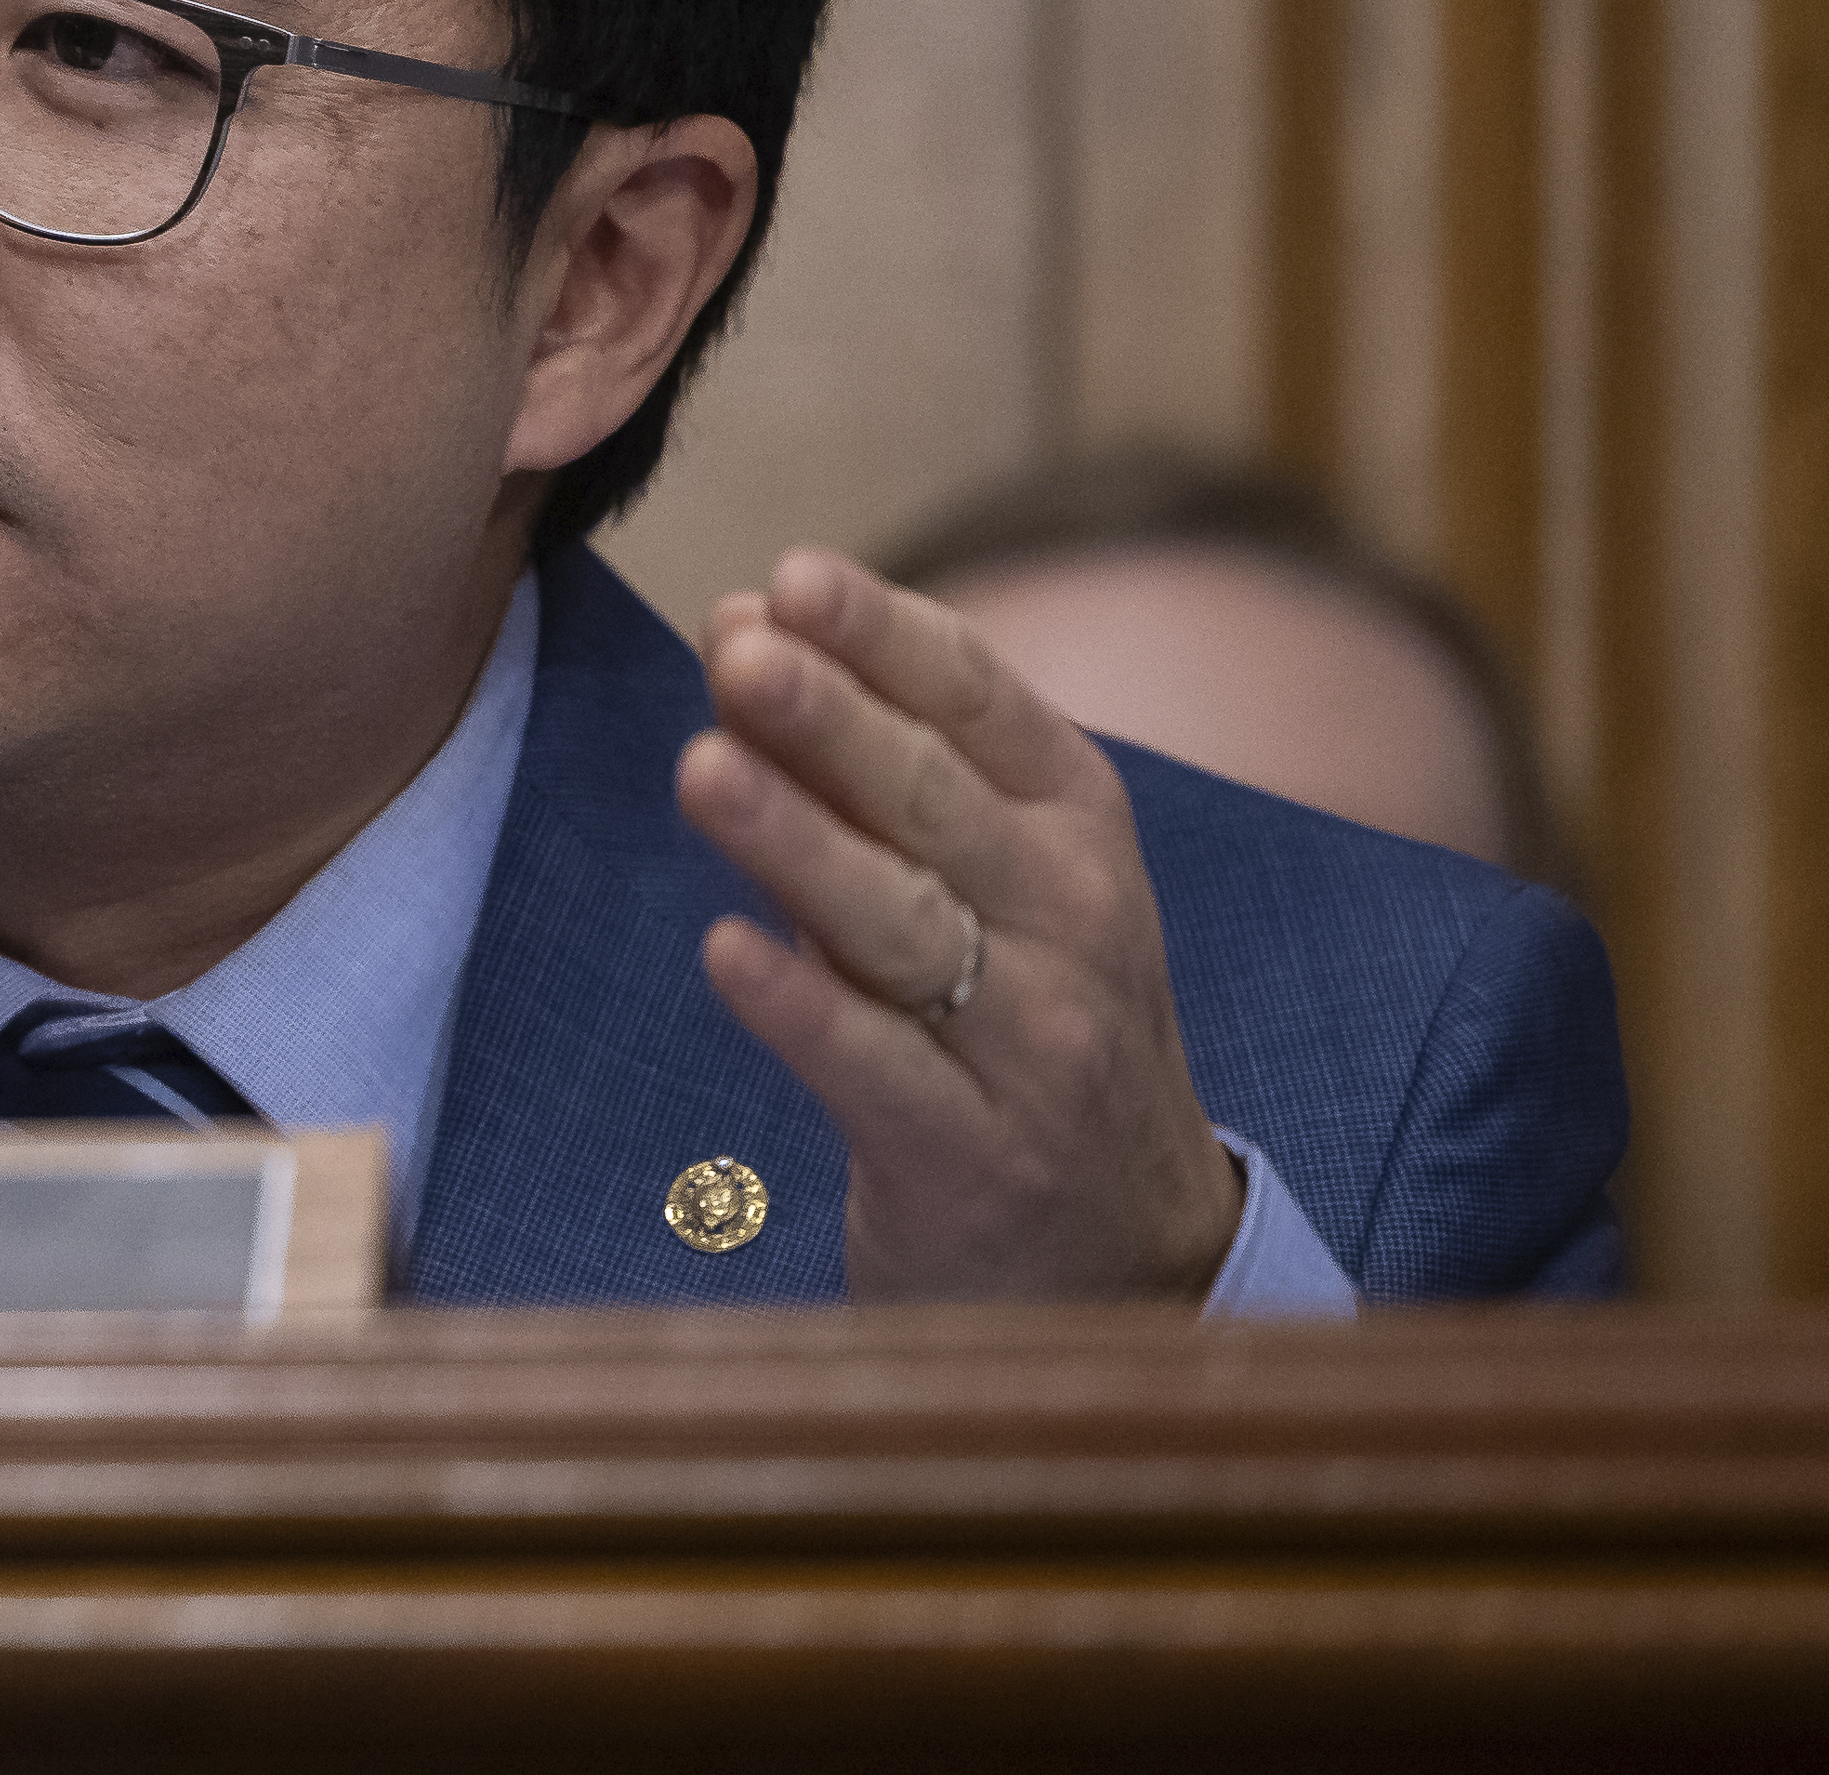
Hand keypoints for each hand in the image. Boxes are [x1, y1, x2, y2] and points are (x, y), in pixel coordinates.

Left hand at [676, 548, 1241, 1299]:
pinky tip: (729, 951)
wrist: (1125, 1253)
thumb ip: (862, 758)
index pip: (982, 704)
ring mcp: (1034, 1045)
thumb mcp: (982, 873)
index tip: (789, 575)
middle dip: (834, 722)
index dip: (885, 637)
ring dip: (801, 843)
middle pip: (936, 803)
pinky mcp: (975, 1160)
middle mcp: (1075, 920)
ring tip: (703, 769)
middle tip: (740, 653)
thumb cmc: (1019, 1015)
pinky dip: (805, 1010)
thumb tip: (742, 619)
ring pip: (905, 925)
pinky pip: (880, 1071)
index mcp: (1077, 821)